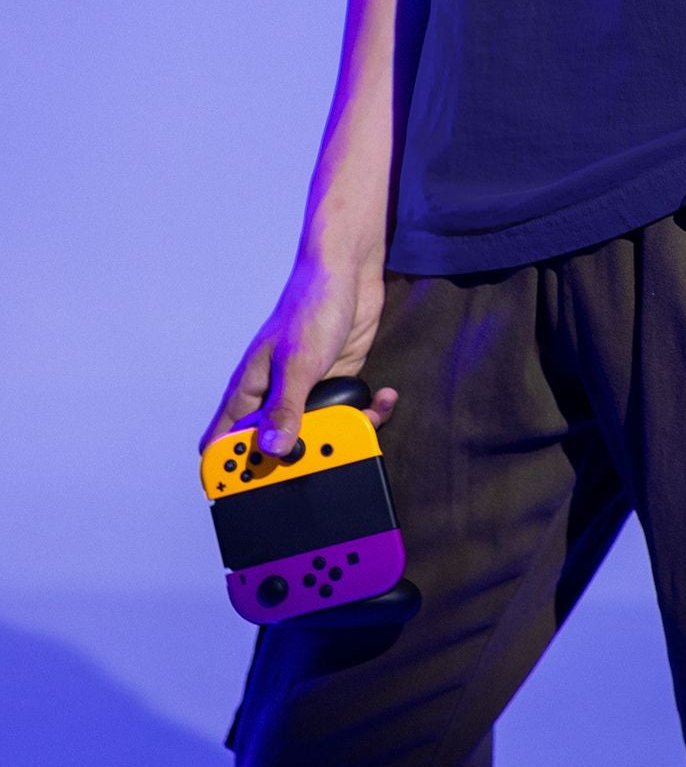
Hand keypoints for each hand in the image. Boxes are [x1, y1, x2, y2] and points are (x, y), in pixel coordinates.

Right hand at [197, 251, 398, 459]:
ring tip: (359, 427)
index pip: (224, 443)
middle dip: (296, 463)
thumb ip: (285, 409)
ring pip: (316, 438)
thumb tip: (273, 451)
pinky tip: (381, 399)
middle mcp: (275, 397)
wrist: (350, 272)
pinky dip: (366, 415)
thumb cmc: (311, 305)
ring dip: (340, 440)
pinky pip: (348, 416)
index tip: (248, 495)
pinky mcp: (337, 385)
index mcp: (250, 391)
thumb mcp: (298, 362)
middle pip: (273, 451)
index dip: (229, 472)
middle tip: (322, 463)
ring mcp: (307, 393)